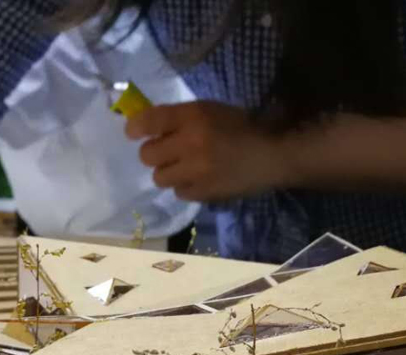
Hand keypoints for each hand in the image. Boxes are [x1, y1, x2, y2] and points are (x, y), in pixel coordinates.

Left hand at [126, 102, 301, 201]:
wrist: (274, 153)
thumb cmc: (242, 126)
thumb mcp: (211, 110)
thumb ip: (180, 118)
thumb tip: (146, 126)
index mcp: (194, 116)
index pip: (151, 120)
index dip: (136, 127)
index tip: (132, 132)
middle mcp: (190, 143)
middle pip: (148, 154)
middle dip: (154, 153)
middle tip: (168, 152)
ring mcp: (196, 171)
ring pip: (159, 177)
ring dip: (168, 172)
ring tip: (184, 167)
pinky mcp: (204, 192)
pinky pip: (178, 192)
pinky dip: (185, 186)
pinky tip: (199, 179)